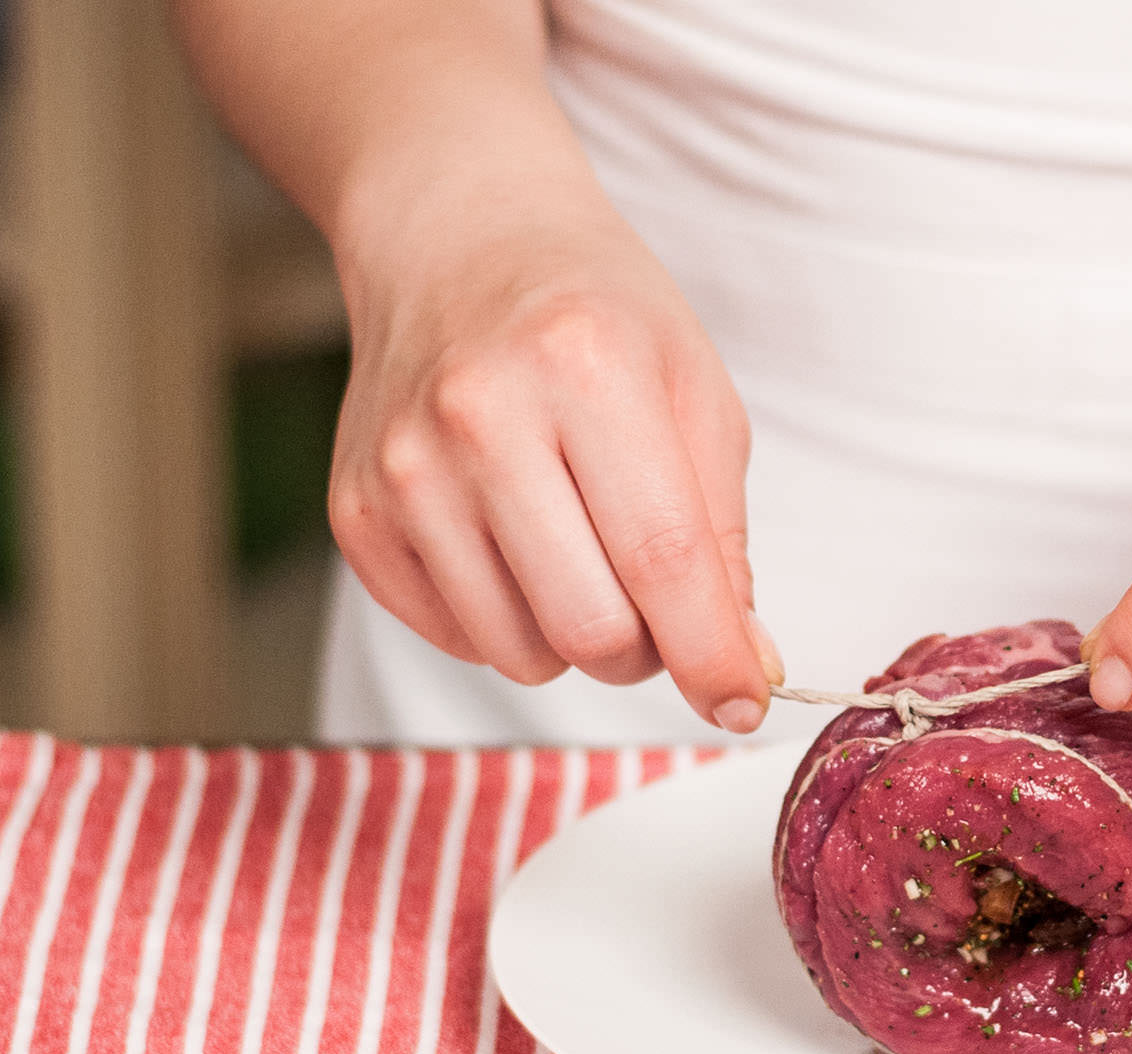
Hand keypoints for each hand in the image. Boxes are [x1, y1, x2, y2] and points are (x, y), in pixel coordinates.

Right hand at [328, 194, 778, 730]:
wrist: (456, 239)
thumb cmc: (597, 317)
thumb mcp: (694, 393)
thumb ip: (725, 538)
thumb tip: (743, 669)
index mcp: (586, 369)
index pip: (663, 561)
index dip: (713, 656)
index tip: (744, 706)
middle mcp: (480, 417)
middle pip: (591, 630)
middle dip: (648, 651)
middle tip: (658, 605)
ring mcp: (404, 469)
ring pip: (524, 653)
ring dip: (577, 640)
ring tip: (582, 554)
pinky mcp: (357, 512)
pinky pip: (460, 638)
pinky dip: (509, 623)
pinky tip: (514, 542)